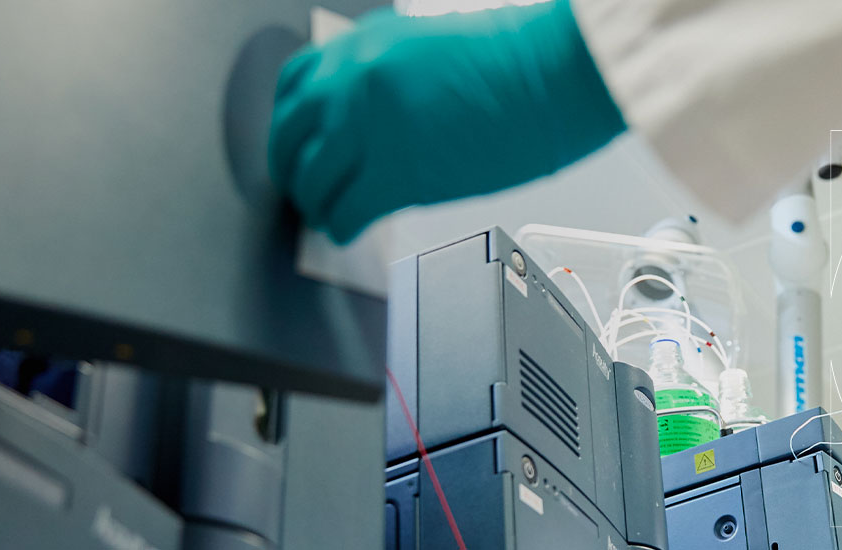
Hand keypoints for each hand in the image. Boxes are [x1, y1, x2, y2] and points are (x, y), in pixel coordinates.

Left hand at [268, 0, 626, 242]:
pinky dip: (342, 227)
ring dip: (317, 204)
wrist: (552, 75)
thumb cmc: (514, 60)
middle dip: (292, 169)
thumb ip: (383, 77)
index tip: (298, 142)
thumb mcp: (426, 46)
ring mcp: (370, 127)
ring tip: (331, 214)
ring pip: (311, 181)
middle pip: (289, 136)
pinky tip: (352, 230)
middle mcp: (354, 79)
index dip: (290, 124)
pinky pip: (345, 213)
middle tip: (303, 187)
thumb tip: (363, 121)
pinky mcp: (397, 173)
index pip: (295, 85)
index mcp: (363, 43)